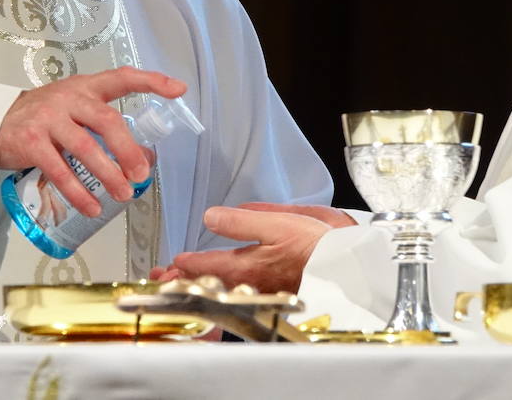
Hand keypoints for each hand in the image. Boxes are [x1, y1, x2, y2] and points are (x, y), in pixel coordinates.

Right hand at [0, 67, 185, 216]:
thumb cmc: (44, 117)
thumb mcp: (74, 110)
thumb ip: (103, 126)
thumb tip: (143, 158)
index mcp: (85, 87)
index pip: (122, 77)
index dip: (151, 81)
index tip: (179, 90)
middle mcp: (68, 99)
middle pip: (106, 120)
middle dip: (128, 149)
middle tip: (142, 174)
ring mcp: (48, 119)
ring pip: (85, 148)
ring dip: (107, 175)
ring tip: (123, 195)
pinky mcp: (31, 142)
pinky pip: (60, 171)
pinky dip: (78, 192)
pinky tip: (92, 206)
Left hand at [164, 203, 357, 293]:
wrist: (347, 271)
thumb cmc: (316, 246)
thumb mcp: (275, 223)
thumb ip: (239, 221)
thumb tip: (210, 216)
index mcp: (243, 266)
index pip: (203, 265)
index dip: (184, 263)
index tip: (172, 262)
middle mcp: (248, 284)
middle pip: (208, 283)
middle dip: (185, 279)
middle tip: (165, 279)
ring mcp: (261, 292)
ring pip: (223, 289)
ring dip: (202, 284)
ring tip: (187, 280)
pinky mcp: (274, 295)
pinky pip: (240, 294)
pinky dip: (225, 290)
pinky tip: (226, 286)